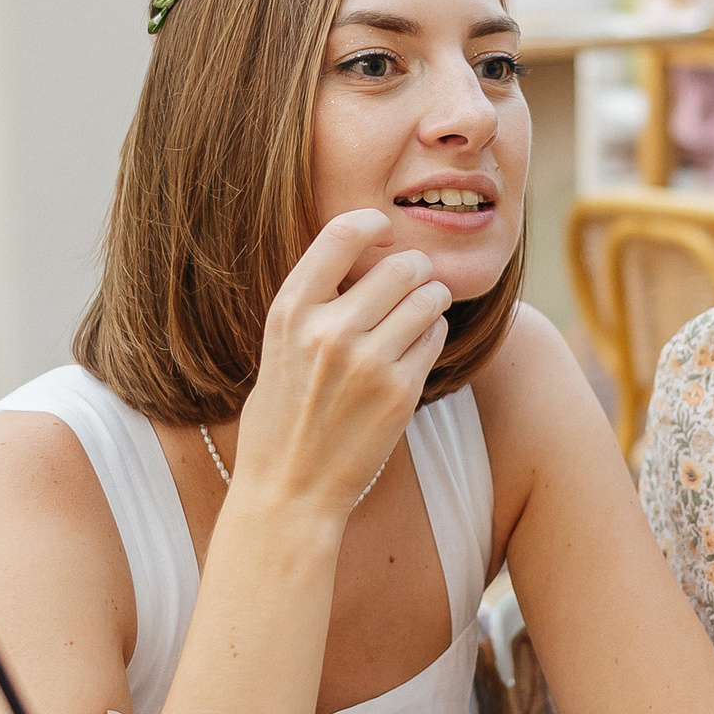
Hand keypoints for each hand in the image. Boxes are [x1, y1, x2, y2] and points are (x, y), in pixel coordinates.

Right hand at [230, 210, 454, 523]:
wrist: (289, 490)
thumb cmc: (281, 417)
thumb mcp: (278, 348)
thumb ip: (313, 304)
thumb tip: (361, 256)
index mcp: (289, 313)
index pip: (340, 236)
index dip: (371, 223)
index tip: (382, 227)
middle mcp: (328, 332)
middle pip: (400, 265)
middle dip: (414, 266)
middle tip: (414, 278)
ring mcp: (367, 362)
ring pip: (428, 298)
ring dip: (431, 297)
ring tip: (421, 309)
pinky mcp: (400, 392)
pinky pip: (435, 337)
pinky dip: (432, 335)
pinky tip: (414, 348)